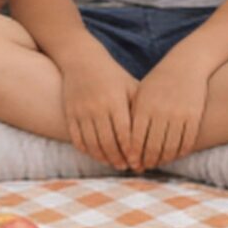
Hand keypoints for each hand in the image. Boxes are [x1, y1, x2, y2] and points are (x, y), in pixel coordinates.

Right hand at [59, 54, 139, 170]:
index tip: (138, 161)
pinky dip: (88, 151)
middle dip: (118, 158)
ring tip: (115, 164)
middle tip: (127, 167)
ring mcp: (81, 112)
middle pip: (108, 142)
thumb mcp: (129, 87)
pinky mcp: (70, 114)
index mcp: (115, 101)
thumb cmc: (113, 75)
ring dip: (104, 158)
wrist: (82, 60)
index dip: (131, 151)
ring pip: (92, 144)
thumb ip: (140, 108)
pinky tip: (98, 156)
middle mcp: (97, 107)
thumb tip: (157, 132)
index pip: (124, 134)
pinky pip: (78, 140)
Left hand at [128, 60, 209, 170]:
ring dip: (164, 159)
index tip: (132, 163)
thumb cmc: (159, 82)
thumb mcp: (142, 94)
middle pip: (152, 146)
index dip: (133, 155)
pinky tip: (175, 155)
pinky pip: (186, 142)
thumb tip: (126, 144)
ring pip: (170, 147)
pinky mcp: (194, 116)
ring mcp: (179, 115)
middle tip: (145, 167)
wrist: (186, 65)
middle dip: (147, 161)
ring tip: (159, 163)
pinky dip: (180, 153)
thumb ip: (134, 116)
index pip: (135, 139)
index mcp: (144, 106)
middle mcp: (161, 112)